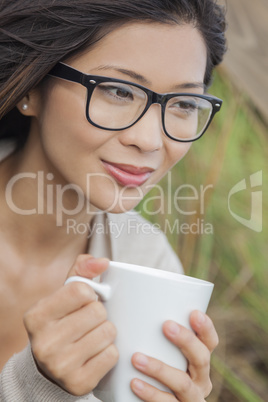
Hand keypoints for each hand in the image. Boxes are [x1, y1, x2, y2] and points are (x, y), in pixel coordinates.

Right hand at [23, 255, 118, 395]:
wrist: (51, 368)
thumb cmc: (62, 323)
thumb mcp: (64, 295)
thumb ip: (82, 271)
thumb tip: (103, 262)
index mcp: (36, 316)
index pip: (81, 290)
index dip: (89, 294)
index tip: (83, 302)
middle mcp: (43, 343)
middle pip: (97, 312)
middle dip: (99, 314)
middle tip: (87, 323)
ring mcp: (59, 366)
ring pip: (107, 332)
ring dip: (105, 332)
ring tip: (90, 337)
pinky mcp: (78, 383)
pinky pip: (112, 354)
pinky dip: (108, 352)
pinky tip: (94, 354)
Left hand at [131, 311, 218, 400]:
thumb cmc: (154, 365)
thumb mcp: (161, 351)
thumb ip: (152, 330)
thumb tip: (124, 295)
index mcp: (199, 360)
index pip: (210, 342)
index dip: (206, 328)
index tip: (194, 313)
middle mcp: (200, 380)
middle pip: (201, 359)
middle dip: (186, 340)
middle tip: (166, 325)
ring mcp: (190, 399)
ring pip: (183, 383)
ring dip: (160, 368)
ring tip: (136, 357)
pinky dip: (151, 393)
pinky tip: (134, 383)